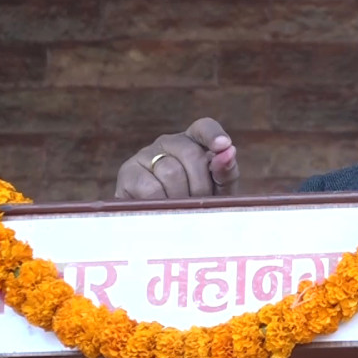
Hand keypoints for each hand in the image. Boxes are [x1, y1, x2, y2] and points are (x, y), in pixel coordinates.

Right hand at [114, 118, 239, 198]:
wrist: (164, 230)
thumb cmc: (196, 205)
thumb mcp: (218, 191)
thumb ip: (226, 171)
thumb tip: (229, 151)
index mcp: (194, 141)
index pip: (204, 127)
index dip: (214, 135)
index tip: (224, 145)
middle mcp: (169, 142)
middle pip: (191, 154)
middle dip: (201, 185)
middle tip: (199, 203)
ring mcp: (146, 155)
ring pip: (171, 172)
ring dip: (181, 197)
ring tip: (181, 209)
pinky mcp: (128, 172)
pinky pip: (150, 188)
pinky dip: (162, 203)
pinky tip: (163, 209)